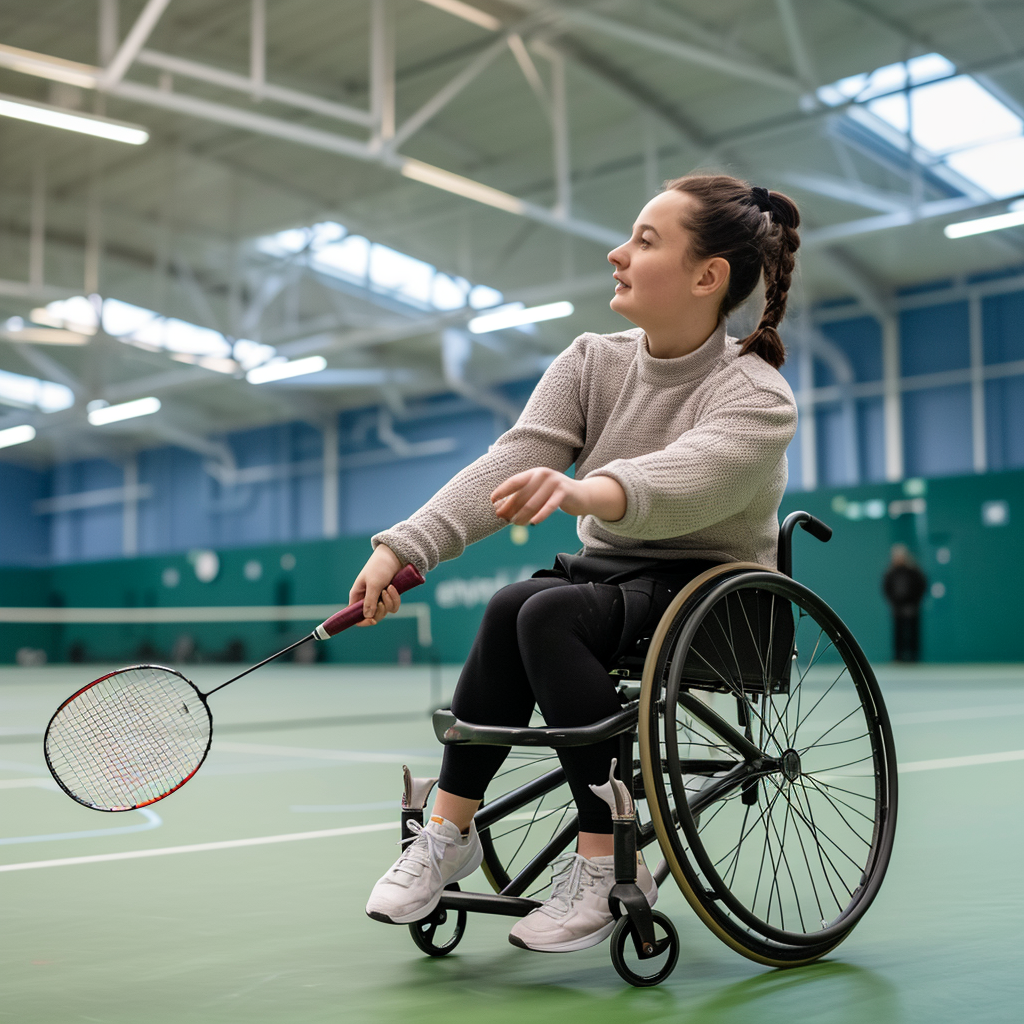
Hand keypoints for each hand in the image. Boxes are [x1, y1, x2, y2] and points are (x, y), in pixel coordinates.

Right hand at [349, 545, 403, 625]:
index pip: (355, 615)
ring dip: (389, 602)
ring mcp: (379, 598)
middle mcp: (367, 599)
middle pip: (372, 616)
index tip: (372, 621)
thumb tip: (368, 617)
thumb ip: (370, 601)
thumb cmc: (379, 567)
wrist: (394, 555)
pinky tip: (393, 587)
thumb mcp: (373, 584)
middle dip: (380, 610)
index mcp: (357, 596)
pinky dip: (395, 599)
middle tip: (382, 600)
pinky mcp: (389, 596)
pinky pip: (393, 606)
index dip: (362, 621)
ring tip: (389, 588)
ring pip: (384, 611)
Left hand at [490, 468, 625, 524]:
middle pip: (522, 494)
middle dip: (511, 508)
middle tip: (504, 519)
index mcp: (534, 473)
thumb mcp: (538, 494)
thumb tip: (501, 511)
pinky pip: (549, 506)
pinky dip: (540, 515)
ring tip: (517, 524)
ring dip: (523, 515)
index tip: (492, 501)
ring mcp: (554, 482)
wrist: (582, 495)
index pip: (514, 481)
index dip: (502, 491)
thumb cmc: (554, 496)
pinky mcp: (564, 492)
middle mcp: (543, 474)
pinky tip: (533, 523)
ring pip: (533, 502)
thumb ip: (522, 500)